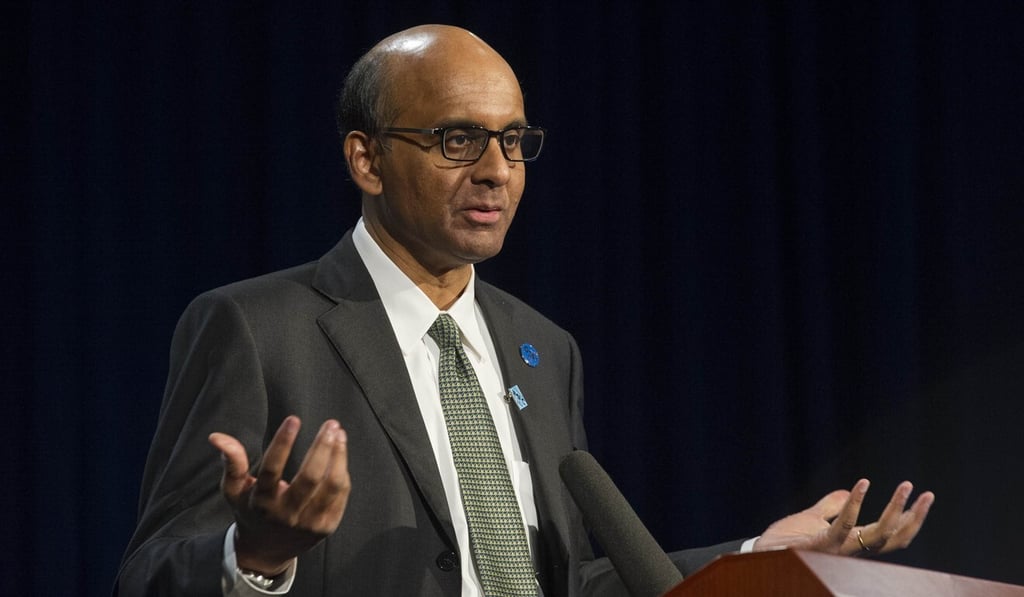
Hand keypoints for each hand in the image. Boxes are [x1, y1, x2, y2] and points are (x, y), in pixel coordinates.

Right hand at [208, 416, 350, 575]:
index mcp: (262, 502)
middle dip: (322, 447)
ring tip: (340, 434)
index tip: (293, 420)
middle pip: (309, 478)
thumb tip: (216, 437)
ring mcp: (309, 522)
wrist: (268, 551)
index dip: (282, 443)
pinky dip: (341, 471)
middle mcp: (286, 514)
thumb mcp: (235, 490)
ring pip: (331, 486)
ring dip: (338, 456)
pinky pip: (340, 495)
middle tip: (330, 424)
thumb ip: (232, 462)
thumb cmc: (251, 511)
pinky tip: (340, 455)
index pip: (271, 470)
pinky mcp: (327, 527)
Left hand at [754, 479, 933, 555]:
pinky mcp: (822, 544)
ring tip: (906, 485)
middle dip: (914, 518)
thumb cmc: (786, 538)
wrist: (761, 551)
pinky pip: (844, 525)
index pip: (891, 535)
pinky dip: (854, 503)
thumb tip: (847, 491)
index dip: (910, 520)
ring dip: (895, 509)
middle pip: (893, 539)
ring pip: (878, 534)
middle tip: (927, 493)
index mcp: (853, 543)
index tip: (924, 498)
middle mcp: (851, 550)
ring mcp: (838, 550)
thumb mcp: (812, 518)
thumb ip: (831, 507)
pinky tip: (862, 483)